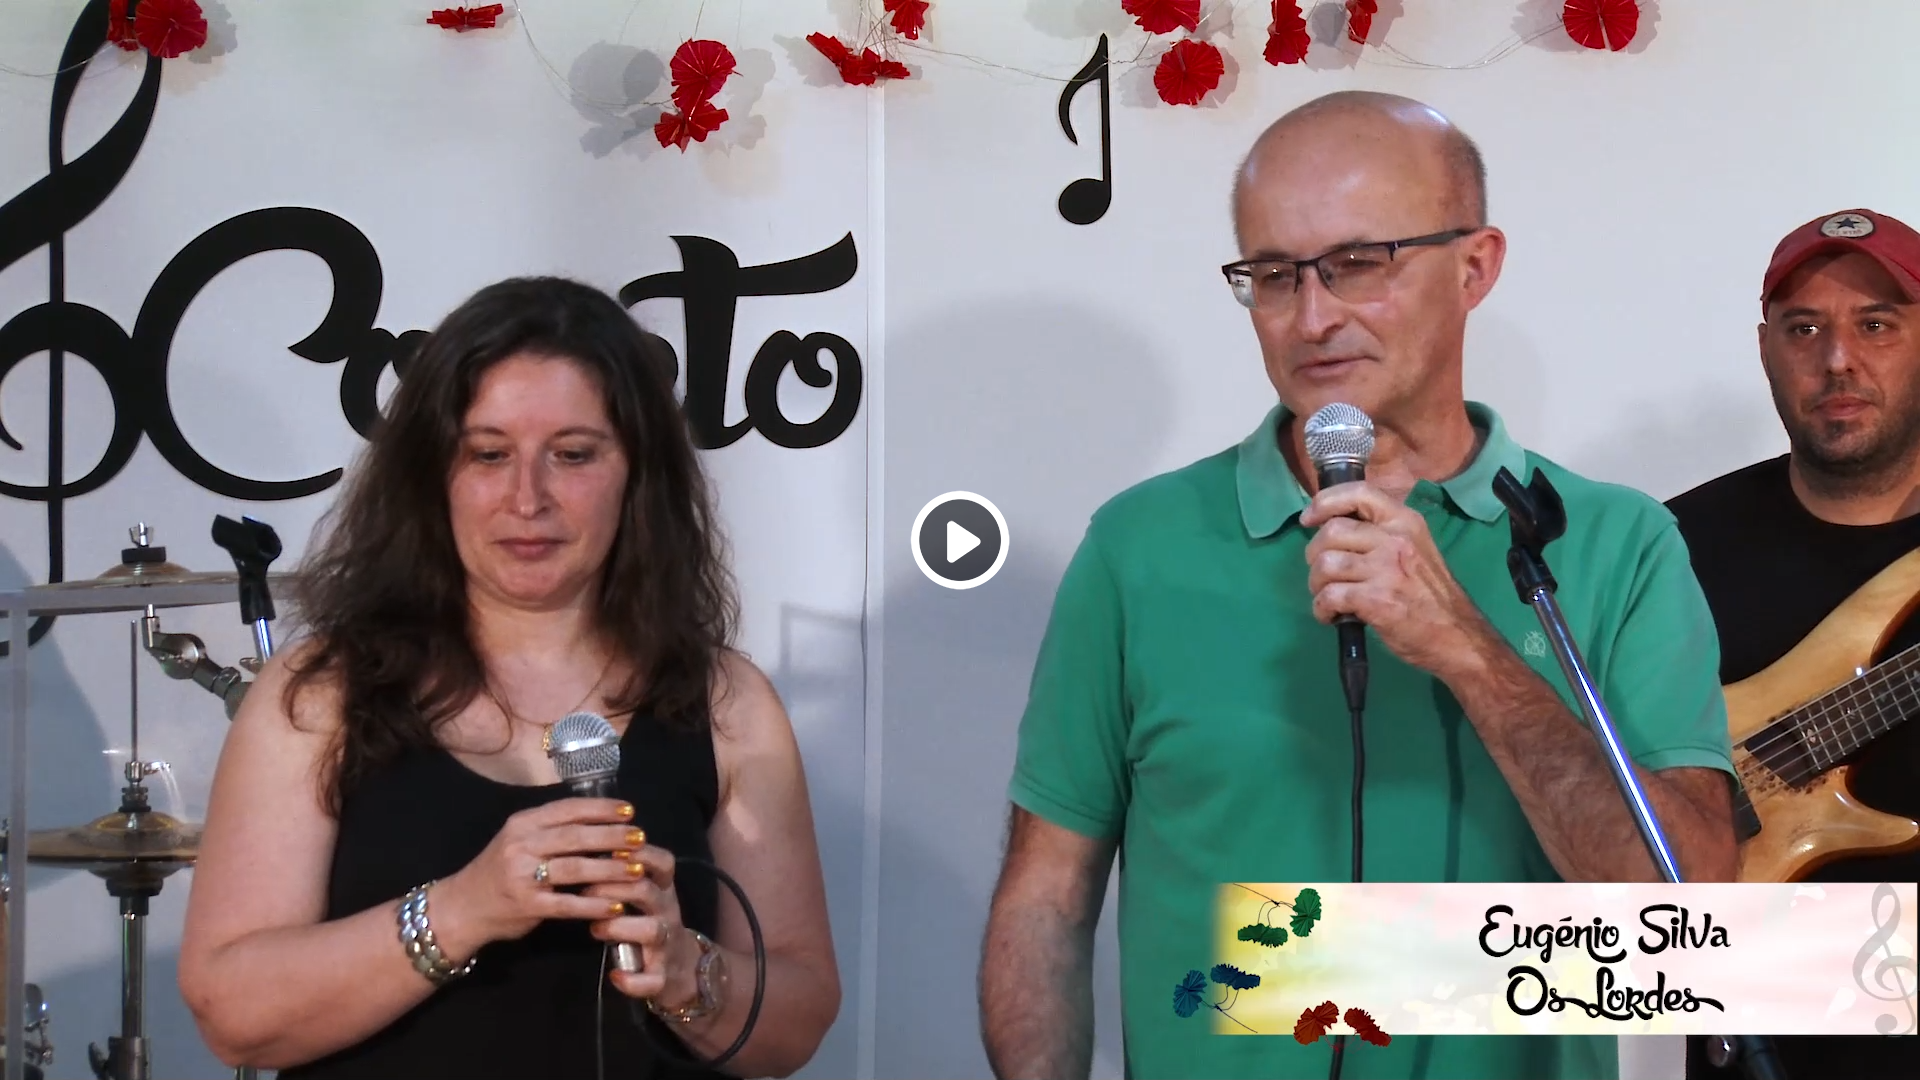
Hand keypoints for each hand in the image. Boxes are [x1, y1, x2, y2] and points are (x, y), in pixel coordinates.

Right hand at [434, 797, 646, 951]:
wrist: (462, 907)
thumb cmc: (500, 870)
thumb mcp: (519, 840)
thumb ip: (552, 830)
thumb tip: (602, 821)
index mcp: (523, 823)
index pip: (568, 809)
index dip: (601, 808)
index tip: (629, 811)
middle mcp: (521, 844)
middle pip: (576, 836)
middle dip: (612, 836)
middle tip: (640, 838)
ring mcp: (522, 876)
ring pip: (575, 868)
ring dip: (610, 869)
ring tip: (637, 870)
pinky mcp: (527, 905)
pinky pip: (567, 904)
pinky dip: (594, 905)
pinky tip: (616, 905)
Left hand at [586, 844, 701, 1007]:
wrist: (682, 968)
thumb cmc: (650, 921)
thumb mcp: (643, 892)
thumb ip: (621, 871)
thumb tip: (585, 842)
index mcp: (663, 888)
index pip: (661, 861)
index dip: (637, 853)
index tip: (606, 849)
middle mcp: (668, 911)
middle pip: (646, 890)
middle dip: (613, 887)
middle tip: (583, 891)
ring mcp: (667, 943)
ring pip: (651, 930)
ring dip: (619, 927)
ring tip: (595, 929)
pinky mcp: (663, 976)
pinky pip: (651, 979)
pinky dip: (632, 979)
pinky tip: (615, 975)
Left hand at [1299, 481, 1488, 677]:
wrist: (1455, 635)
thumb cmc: (1429, 594)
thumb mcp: (1414, 548)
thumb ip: (1380, 533)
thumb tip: (1332, 526)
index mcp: (1404, 521)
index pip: (1359, 493)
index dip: (1325, 502)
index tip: (1309, 519)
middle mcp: (1395, 539)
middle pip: (1331, 531)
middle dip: (1315, 554)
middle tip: (1323, 574)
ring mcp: (1386, 569)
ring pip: (1325, 564)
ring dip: (1316, 584)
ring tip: (1328, 597)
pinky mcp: (1377, 600)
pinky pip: (1329, 596)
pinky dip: (1321, 609)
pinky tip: (1331, 616)